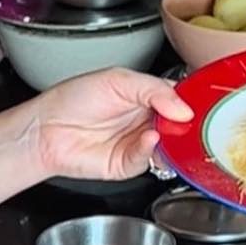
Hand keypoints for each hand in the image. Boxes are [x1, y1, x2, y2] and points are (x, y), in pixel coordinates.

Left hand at [25, 68, 191, 182]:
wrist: (46, 128)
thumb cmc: (73, 99)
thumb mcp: (117, 80)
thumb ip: (153, 90)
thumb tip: (182, 107)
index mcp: (146, 97)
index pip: (179, 99)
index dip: (190, 102)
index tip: (199, 103)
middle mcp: (145, 121)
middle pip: (179, 126)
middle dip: (186, 125)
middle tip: (190, 120)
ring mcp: (138, 144)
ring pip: (169, 147)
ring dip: (172, 140)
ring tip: (169, 130)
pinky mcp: (128, 164)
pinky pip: (147, 159)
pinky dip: (150, 150)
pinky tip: (148, 137)